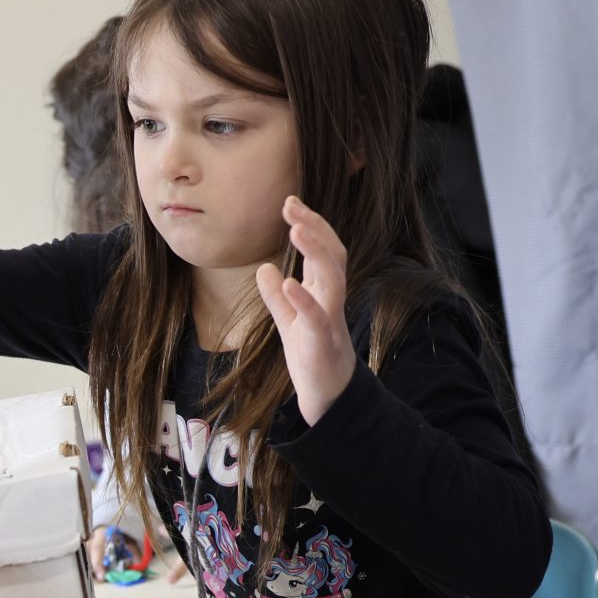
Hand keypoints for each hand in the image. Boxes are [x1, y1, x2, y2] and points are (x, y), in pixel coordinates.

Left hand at [254, 196, 356, 425]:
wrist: (326, 394)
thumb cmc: (311, 354)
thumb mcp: (288, 321)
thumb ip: (277, 297)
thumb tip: (265, 268)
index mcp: (323, 290)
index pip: (321, 249)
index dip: (308, 225)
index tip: (289, 203)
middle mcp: (331, 298)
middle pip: (332, 253)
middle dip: (314, 227)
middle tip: (291, 204)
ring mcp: (330, 317)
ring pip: (332, 277)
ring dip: (316, 251)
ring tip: (295, 229)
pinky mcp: (322, 340)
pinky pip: (316, 315)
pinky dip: (303, 297)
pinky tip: (287, 280)